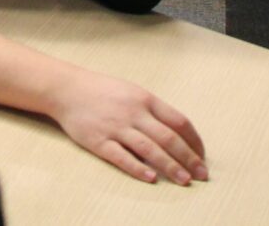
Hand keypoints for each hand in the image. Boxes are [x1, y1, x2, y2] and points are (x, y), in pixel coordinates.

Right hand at [44, 69, 207, 185]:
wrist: (67, 89)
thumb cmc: (102, 91)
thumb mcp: (132, 92)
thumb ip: (153, 111)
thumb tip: (178, 134)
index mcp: (145, 99)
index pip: (179, 121)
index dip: (194, 140)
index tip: (202, 155)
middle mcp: (133, 113)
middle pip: (168, 138)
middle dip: (189, 158)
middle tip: (201, 174)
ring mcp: (116, 127)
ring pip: (149, 149)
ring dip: (170, 166)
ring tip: (184, 180)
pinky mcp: (99, 141)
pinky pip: (122, 157)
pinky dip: (138, 168)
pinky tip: (151, 177)